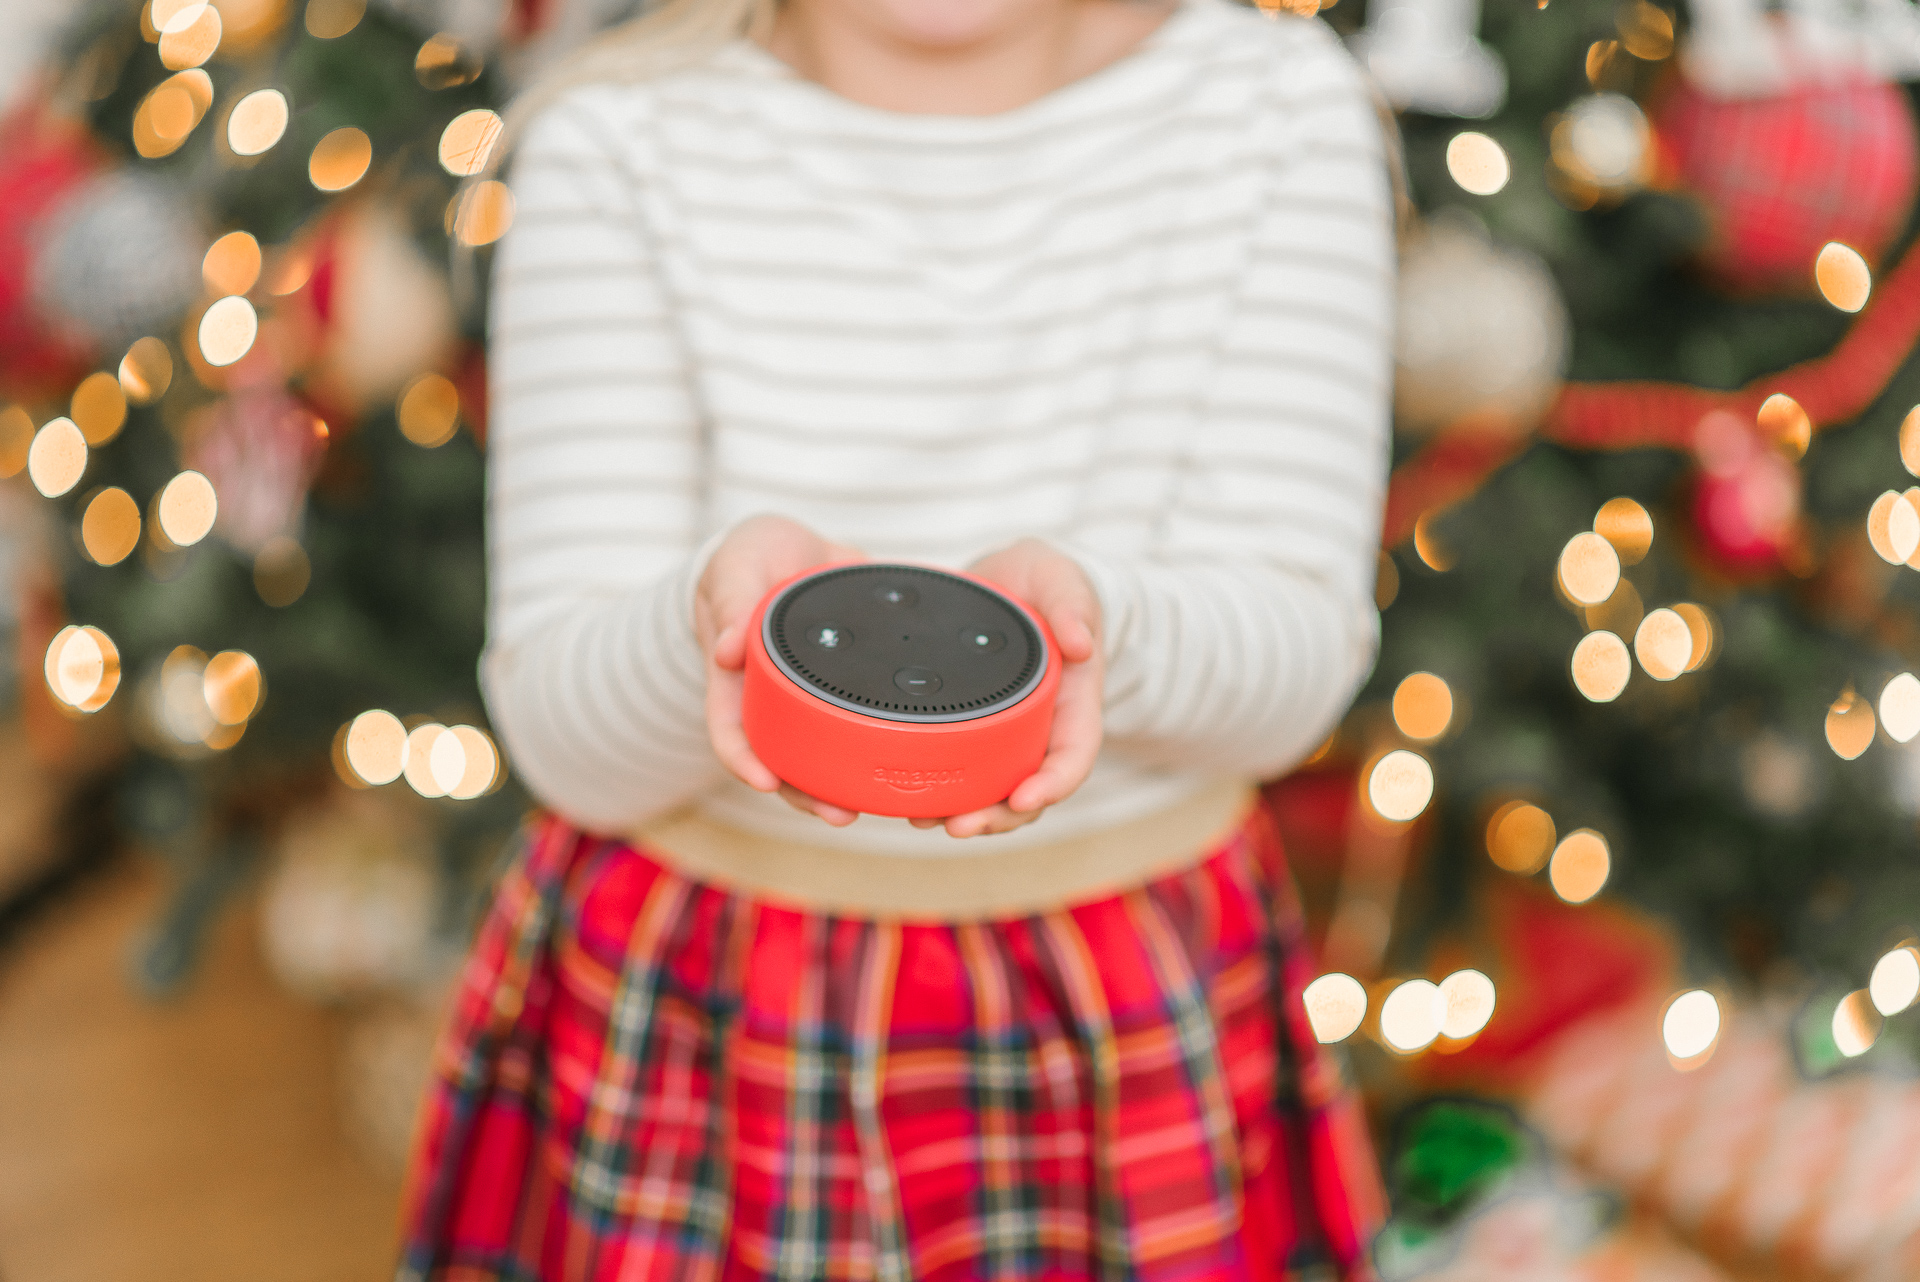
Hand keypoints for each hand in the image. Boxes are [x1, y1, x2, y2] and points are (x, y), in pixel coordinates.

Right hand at [694, 515, 864, 825]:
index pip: (733, 731)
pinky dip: (887, 743)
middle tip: (840, 814)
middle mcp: (776, 698)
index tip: (765, 782)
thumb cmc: (753, 556)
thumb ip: (731, 600)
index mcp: (738, 678)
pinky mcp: (858, 683)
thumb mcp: (737, 564)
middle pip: (785, 761)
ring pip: (828, 753)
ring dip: (847, 783)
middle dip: (807, 794)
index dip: (745, 762)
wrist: (799, 544)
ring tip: (876, 805)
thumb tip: (726, 650)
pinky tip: (915, 760)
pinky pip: (871, 719)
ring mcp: (817, 696)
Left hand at [913, 538, 1104, 837]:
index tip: (1024, 799)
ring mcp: (1008, 733)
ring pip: (995, 791)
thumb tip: (1081, 644)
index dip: (1053, 784)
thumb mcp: (1061, 577)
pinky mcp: (972, 729)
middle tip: (958, 825)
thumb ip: (1072, 602)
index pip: (1073, 755)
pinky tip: (910, 802)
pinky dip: (942, 791)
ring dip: (967, 814)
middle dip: (998, 816)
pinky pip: (964, 771)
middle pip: (1030, 790)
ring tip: (925, 820)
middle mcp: (1042, 726)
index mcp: (1073, 699)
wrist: (1009, 579)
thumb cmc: (1043, 581)